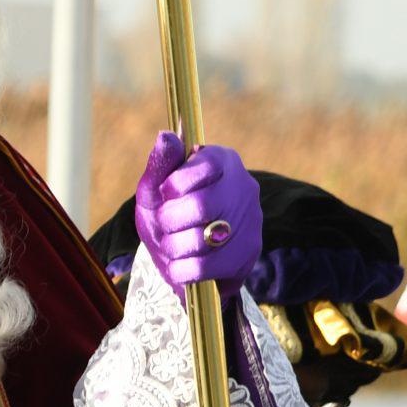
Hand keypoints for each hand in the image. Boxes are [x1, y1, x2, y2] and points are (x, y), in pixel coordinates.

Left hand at [134, 132, 261, 290]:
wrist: (185, 259)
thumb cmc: (169, 216)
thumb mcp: (155, 191)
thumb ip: (160, 166)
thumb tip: (165, 136)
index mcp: (223, 161)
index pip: (205, 165)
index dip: (176, 184)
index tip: (165, 193)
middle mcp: (244, 187)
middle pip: (202, 205)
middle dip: (170, 219)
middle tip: (163, 224)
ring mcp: (251, 222)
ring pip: (204, 238)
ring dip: (173, 246)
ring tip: (170, 246)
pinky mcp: (249, 254)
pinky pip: (208, 266)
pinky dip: (182, 269)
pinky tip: (179, 266)